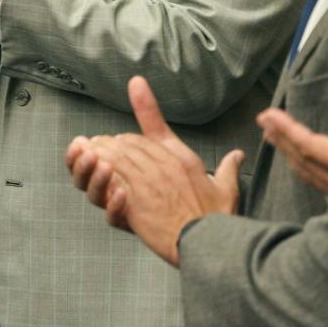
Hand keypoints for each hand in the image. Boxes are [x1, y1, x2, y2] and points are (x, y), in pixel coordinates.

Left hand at [64, 76, 243, 266]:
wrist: (209, 244)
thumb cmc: (216, 219)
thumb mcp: (227, 189)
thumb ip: (229, 169)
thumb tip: (238, 155)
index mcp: (181, 158)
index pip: (157, 127)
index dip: (144, 105)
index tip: (135, 83)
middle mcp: (163, 164)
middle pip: (128, 141)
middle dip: (111, 141)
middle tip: (99, 144)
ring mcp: (147, 181)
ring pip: (115, 155)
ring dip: (100, 153)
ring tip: (89, 153)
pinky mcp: (134, 199)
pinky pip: (111, 178)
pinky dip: (99, 171)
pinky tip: (93, 168)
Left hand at [259, 94, 327, 222]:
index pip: (313, 147)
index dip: (288, 130)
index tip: (269, 113)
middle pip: (305, 161)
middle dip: (281, 138)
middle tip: (262, 118)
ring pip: (311, 175)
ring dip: (289, 152)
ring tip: (273, 134)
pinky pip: (322, 184)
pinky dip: (304, 166)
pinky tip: (300, 158)